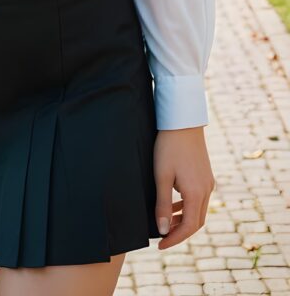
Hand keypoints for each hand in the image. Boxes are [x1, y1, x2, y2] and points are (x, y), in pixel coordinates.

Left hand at [153, 126, 214, 249]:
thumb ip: (163, 204)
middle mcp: (206, 190)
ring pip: (199, 211)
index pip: (189, 227)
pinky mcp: (206, 175)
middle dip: (180, 233)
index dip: (174, 239)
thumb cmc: (169, 147)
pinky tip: (174, 204)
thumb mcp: (161, 176)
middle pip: (197, 222)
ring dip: (184, 220)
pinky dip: (187, 207)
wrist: (183, 122)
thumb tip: (163, 230)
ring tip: (166, 223)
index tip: (160, 245)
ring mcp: (208, 182)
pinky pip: (199, 199)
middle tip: (163, 237)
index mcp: (196, 193)